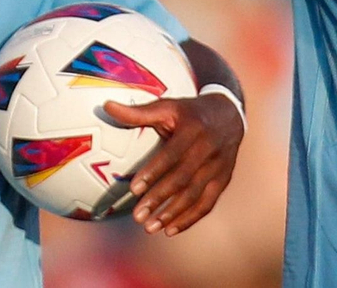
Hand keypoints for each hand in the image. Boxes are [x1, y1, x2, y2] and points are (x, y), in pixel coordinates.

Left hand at [105, 93, 243, 235]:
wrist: (229, 115)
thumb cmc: (189, 112)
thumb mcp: (167, 106)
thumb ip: (138, 112)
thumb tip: (106, 106)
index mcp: (192, 129)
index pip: (171, 154)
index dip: (153, 172)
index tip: (133, 189)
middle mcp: (208, 148)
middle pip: (182, 179)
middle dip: (159, 199)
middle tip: (137, 216)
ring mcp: (218, 166)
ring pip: (195, 195)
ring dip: (172, 214)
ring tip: (149, 227)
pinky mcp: (223, 180)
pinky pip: (207, 204)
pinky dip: (189, 219)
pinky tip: (170, 230)